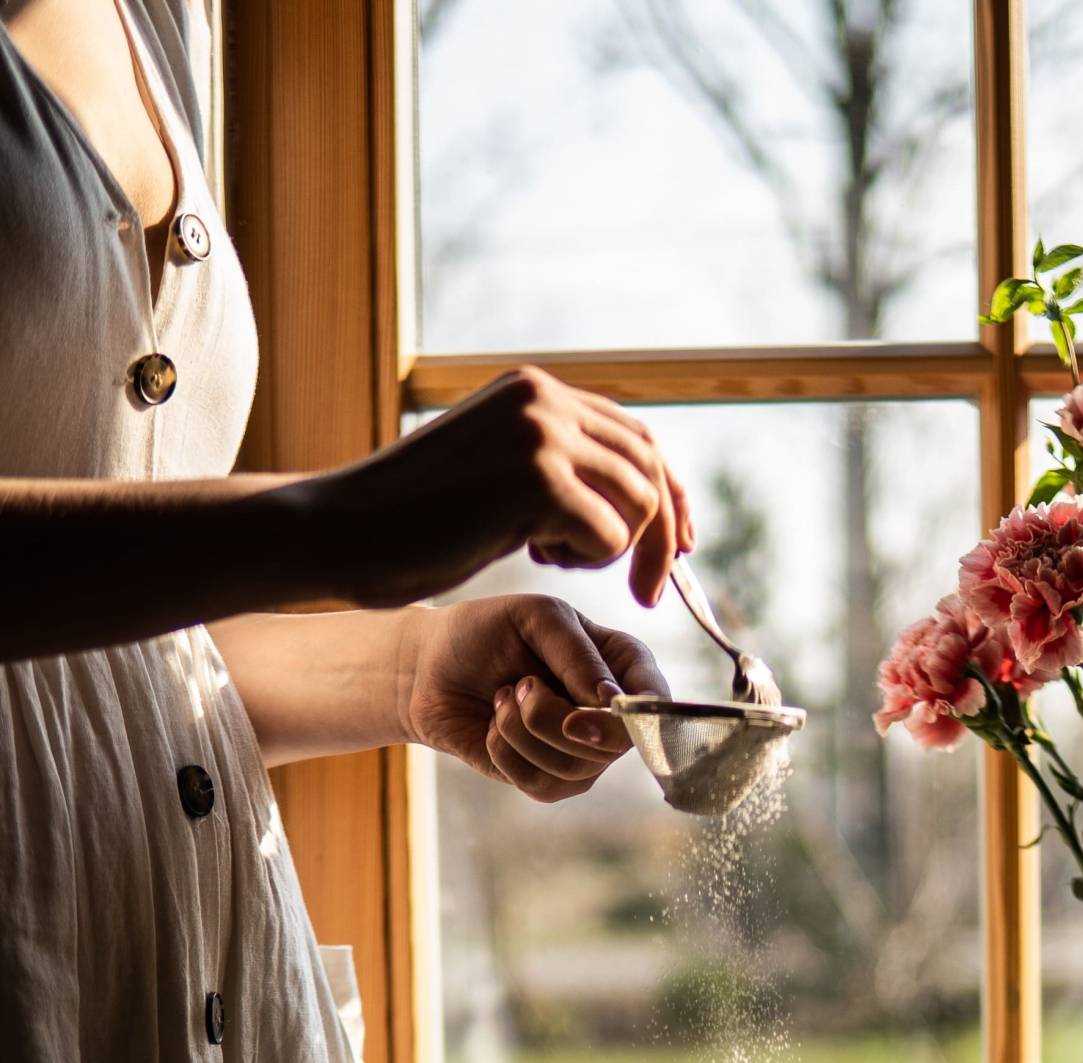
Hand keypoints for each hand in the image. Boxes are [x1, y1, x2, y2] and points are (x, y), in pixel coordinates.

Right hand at [297, 368, 694, 609]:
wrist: (341, 530)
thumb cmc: (409, 523)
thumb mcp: (493, 478)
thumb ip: (553, 471)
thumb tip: (630, 500)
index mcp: (533, 390)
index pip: (634, 436)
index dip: (669, 493)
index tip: (680, 546)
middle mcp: (543, 398)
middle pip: (650, 466)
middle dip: (665, 533)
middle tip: (653, 591)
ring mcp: (542, 431)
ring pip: (639, 501)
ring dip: (614, 550)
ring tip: (552, 558)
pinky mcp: (537, 477)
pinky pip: (610, 534)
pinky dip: (586, 561)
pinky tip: (531, 553)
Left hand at [403, 595, 667, 802]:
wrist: (430, 668)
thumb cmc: (487, 632)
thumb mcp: (535, 619)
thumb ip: (578, 653)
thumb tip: (611, 701)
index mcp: (620, 665)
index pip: (654, 700)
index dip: (634, 714)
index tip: (590, 707)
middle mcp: (609, 715)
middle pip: (615, 743)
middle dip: (556, 718)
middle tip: (522, 685)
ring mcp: (582, 753)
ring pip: (574, 766)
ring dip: (522, 729)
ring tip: (503, 695)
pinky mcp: (548, 781)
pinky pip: (540, 783)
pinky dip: (505, 752)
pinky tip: (493, 726)